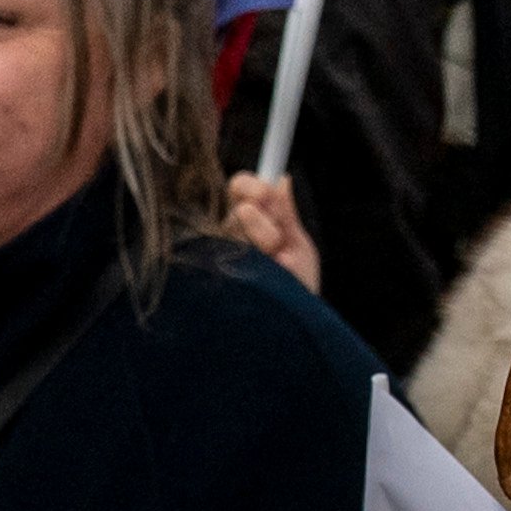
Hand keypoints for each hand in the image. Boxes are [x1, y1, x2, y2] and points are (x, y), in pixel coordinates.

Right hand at [223, 168, 323, 292]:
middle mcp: (229, 237)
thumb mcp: (298, 249)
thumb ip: (288, 215)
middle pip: (236, 207)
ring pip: (230, 227)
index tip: (267, 196)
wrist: (295, 332)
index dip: (251, 185)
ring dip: (259, 241)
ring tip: (272, 266)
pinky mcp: (212, 279)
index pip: (238, 188)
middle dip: (263, 219)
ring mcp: (220, 257)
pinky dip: (247, 260)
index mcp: (251, 223)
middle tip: (277, 243)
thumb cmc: (298, 291)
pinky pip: (221, 254)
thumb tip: (282, 178)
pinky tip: (258, 276)